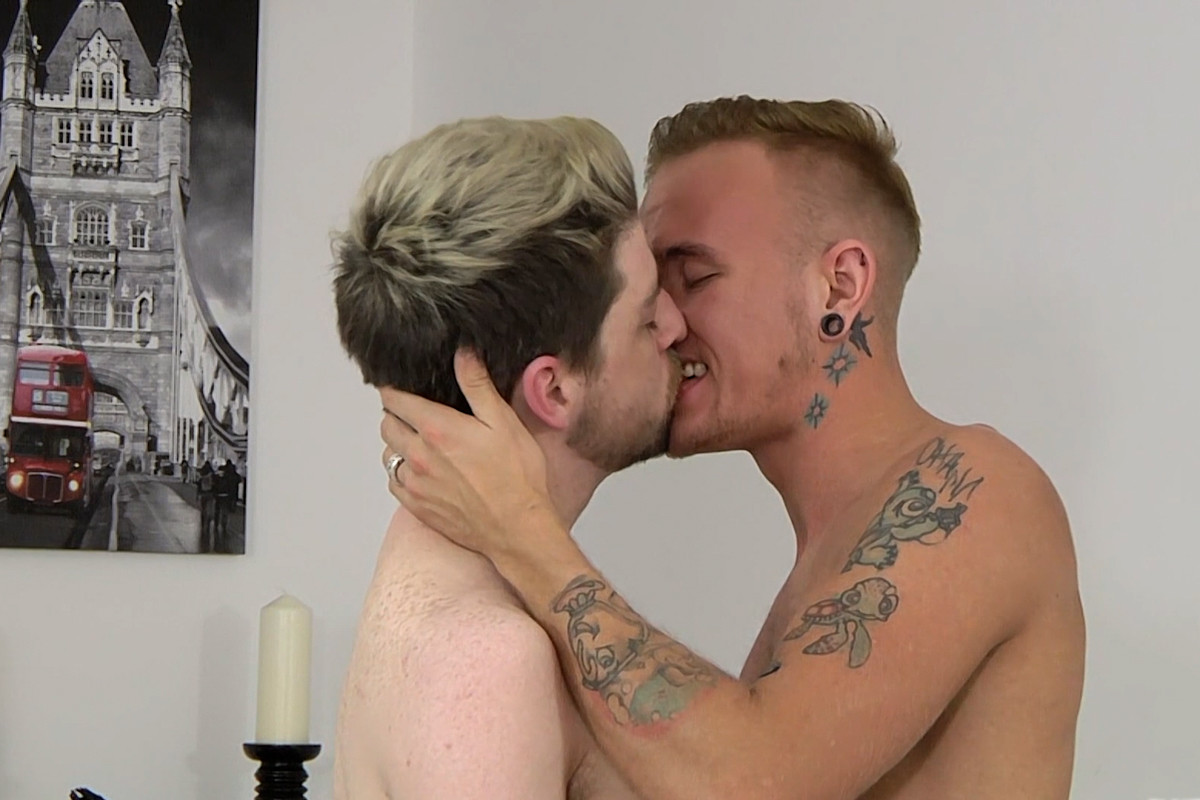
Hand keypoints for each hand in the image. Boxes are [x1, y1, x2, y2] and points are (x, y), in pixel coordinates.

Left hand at [379, 349, 557, 558]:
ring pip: (388, 453)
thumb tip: (463, 353)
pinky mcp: (417, 507)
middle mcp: (418, 456)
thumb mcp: (503, 421)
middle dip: (397, 414)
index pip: (393, 400)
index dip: (395, 389)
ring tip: (422, 443)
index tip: (403, 388)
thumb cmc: (517, 477)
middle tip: (418, 413)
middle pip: (386, 424)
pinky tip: (423, 471)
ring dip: (398, 444)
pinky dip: (402, 472)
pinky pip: (394, 482)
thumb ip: (477, 385)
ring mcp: (414, 484)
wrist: (518, 528)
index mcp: (436, 429)